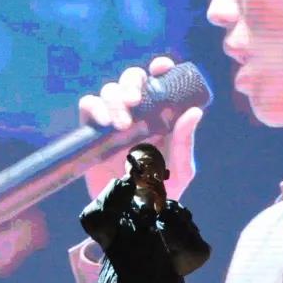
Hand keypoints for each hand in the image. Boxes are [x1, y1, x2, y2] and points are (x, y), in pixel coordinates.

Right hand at [79, 56, 203, 201]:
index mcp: (162, 117)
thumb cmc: (163, 193)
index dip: (160, 68)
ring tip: (122, 125)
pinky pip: (88, 107)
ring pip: (109, 90)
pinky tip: (105, 123)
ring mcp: (115, 122)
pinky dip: (95, 107)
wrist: (134, 216)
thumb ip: (184, 142)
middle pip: (131, 80)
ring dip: (115, 99)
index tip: (162, 67)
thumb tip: (194, 112)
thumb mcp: (181, 169)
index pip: (160, 83)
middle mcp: (138, 115)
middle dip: (132, 81)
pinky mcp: (94, 134)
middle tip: (137, 100)